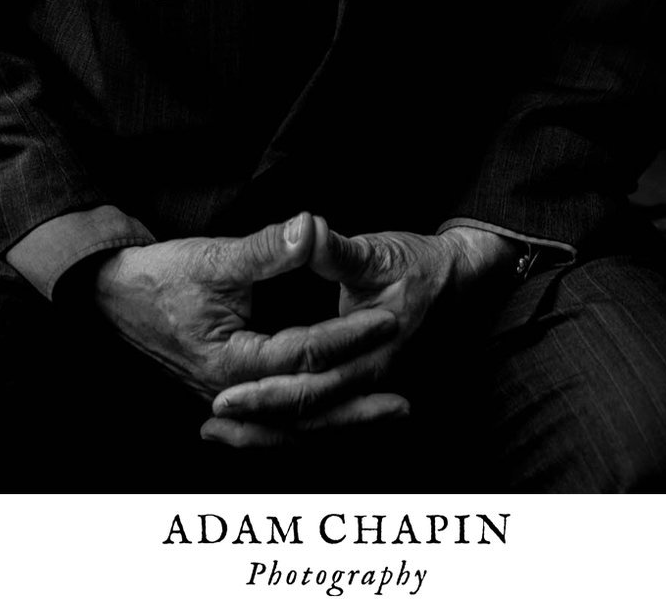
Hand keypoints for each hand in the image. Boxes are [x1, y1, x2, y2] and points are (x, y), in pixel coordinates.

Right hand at [88, 212, 401, 425]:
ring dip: (341, 424)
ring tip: (387, 417)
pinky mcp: (225, 397)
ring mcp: (225, 401)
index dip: (348, 337)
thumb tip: (311, 227)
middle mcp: (229, 392)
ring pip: (292, 427)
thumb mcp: (216, 257)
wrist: (114, 296)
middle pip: (305, 410)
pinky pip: (275, 425)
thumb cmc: (162, 276)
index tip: (388, 320)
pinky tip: (337, 424)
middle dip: (356, 406)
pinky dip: (308, 427)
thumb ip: (268, 248)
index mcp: (230, 361)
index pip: (303, 355)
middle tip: (403, 402)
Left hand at [200, 222, 517, 447]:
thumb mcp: (377, 253)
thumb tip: (307, 230)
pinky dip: (285, 425)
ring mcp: (366, 386)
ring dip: (265, 433)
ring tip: (219, 435)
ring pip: (311, 426)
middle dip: (255, 422)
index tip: (222, 395)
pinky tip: (255, 426)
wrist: (456, 278)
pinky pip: (320, 417)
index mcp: (370, 354)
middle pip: (304, 415)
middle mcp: (368, 380)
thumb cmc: (417, 264)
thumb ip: (337, 250)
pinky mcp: (360, 383)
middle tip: (210, 423)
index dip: (264, 393)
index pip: (308, 386)